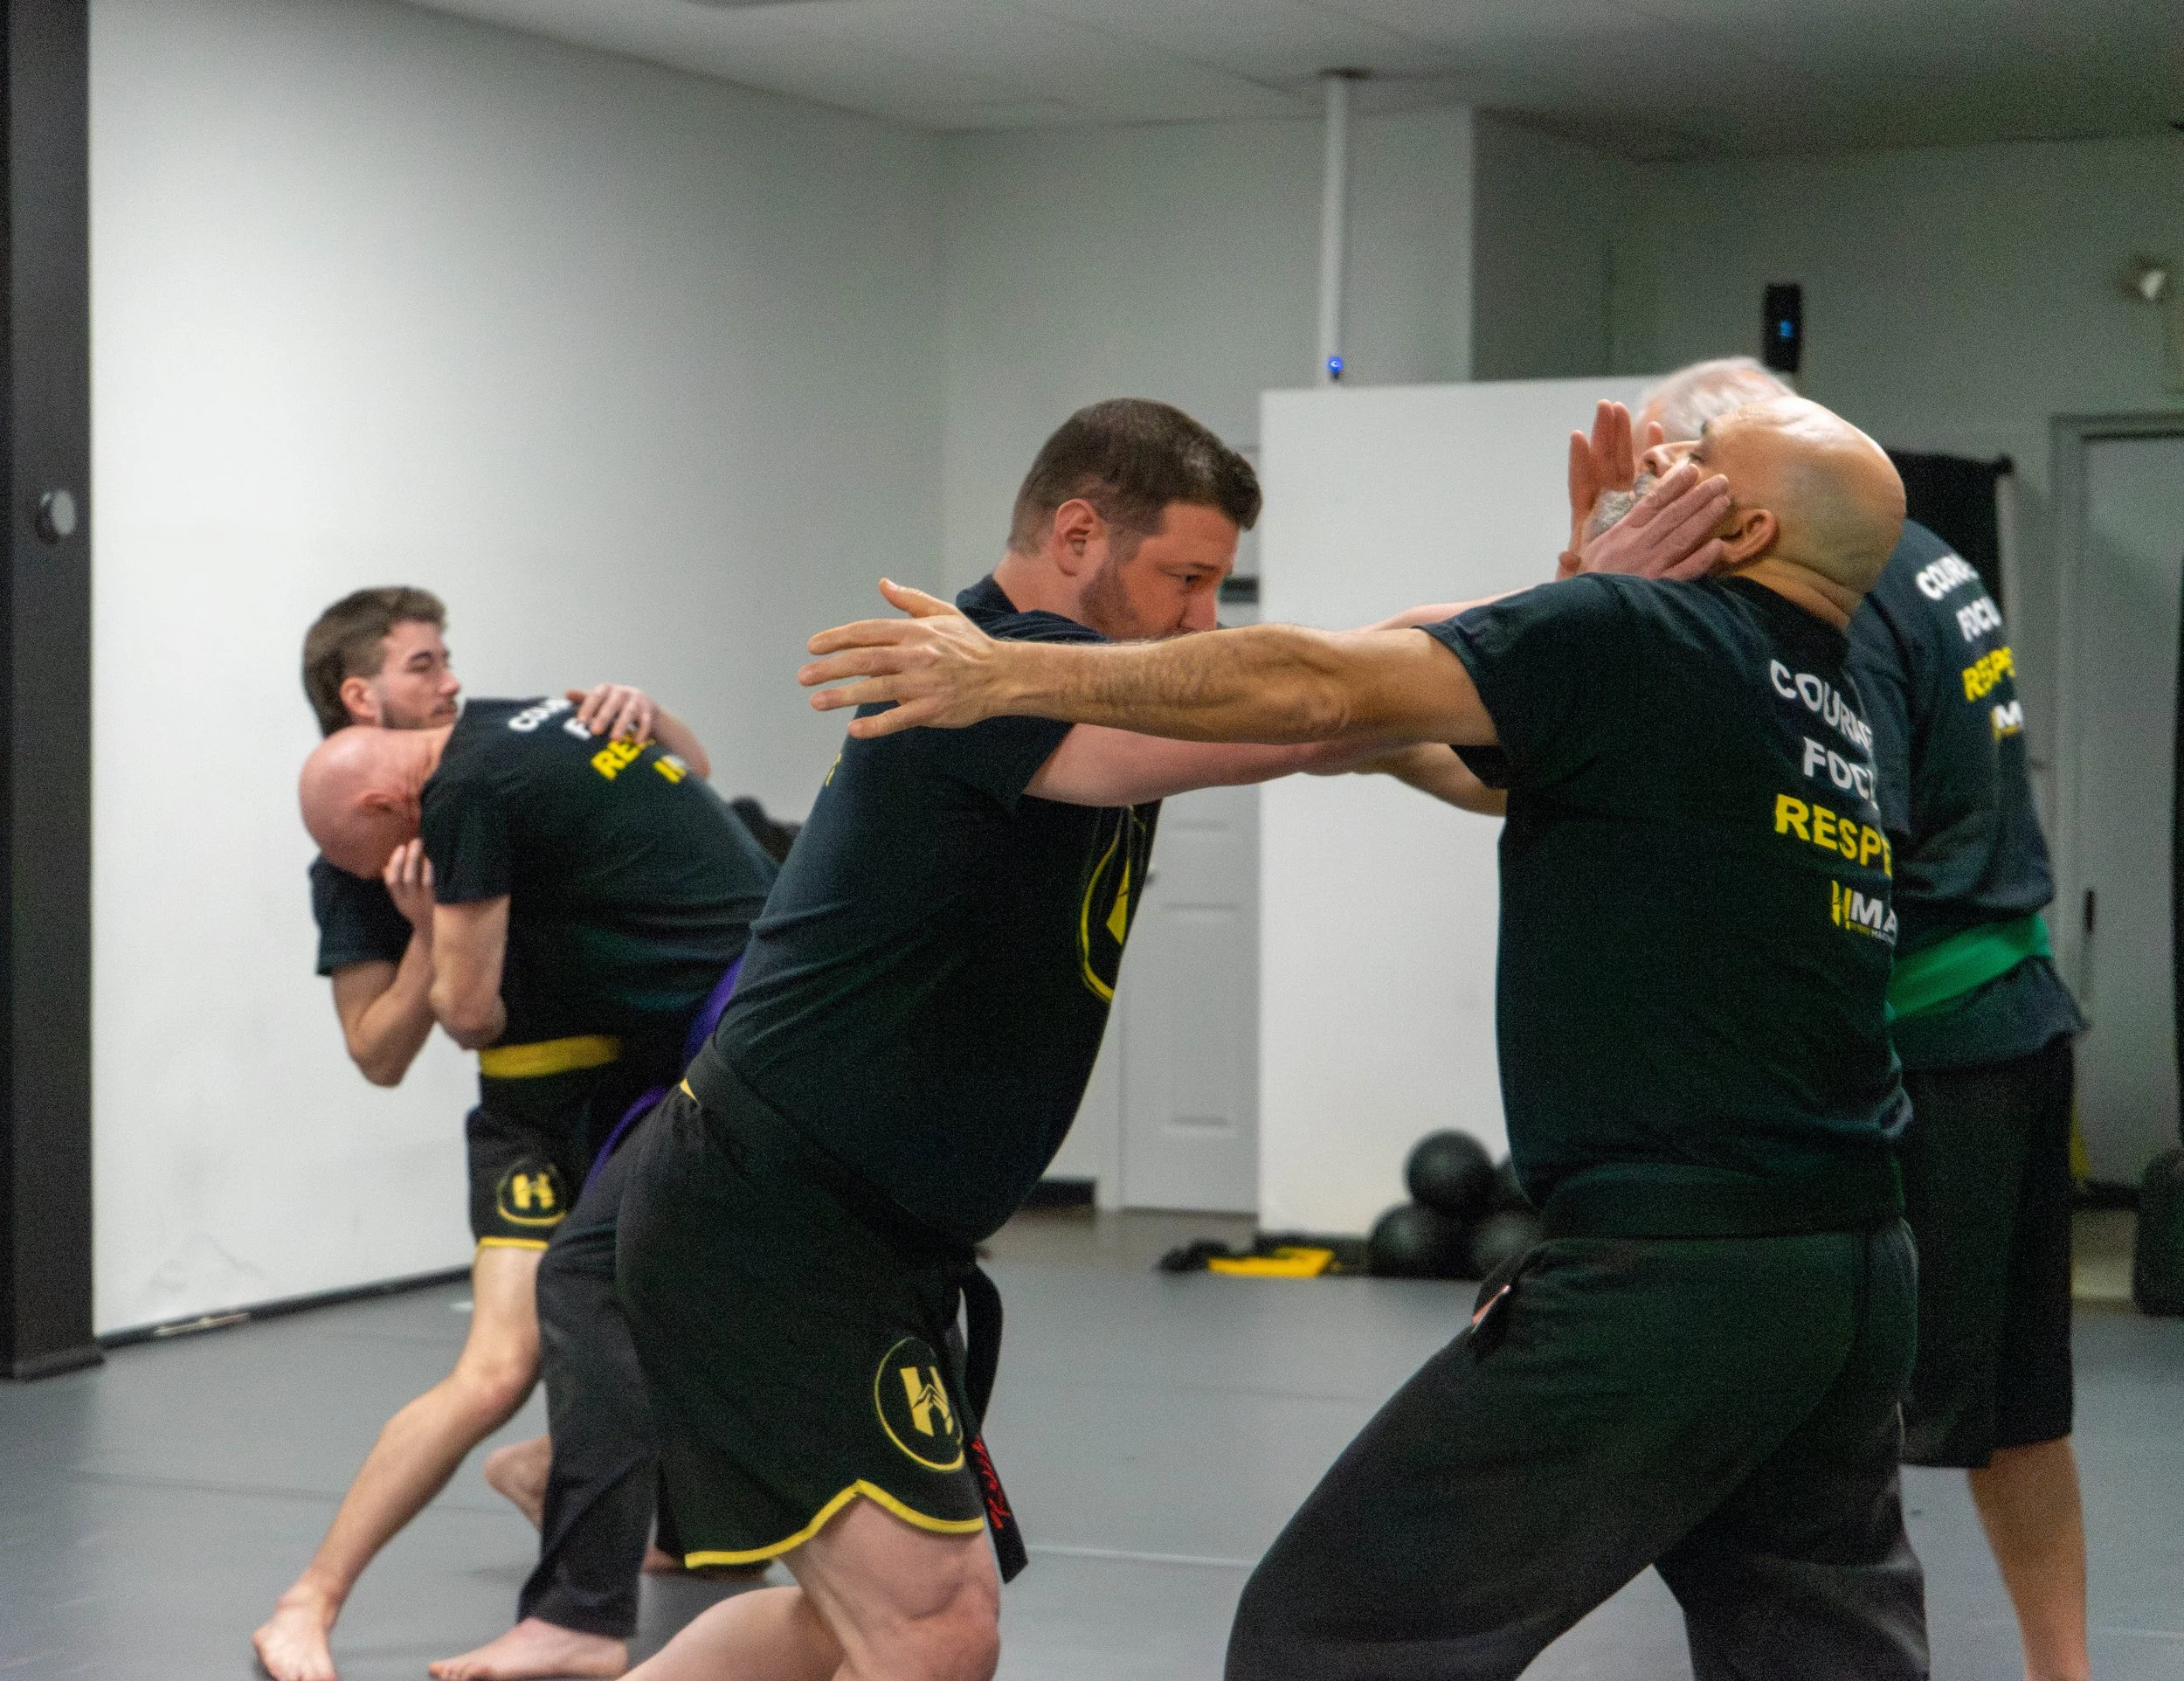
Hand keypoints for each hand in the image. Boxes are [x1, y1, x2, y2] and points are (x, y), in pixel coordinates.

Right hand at [382, 838, 435, 934]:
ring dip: (414, 861)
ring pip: (412, 879)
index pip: (391, 882)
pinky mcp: (434, 902)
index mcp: (400, 900)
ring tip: (418, 845)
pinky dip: (428, 871)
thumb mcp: (404, 901)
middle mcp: (408, 901)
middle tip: (410, 842)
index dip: (393, 865)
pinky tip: (429, 859)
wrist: (436, 933)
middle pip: (401, 878)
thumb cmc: (419, 911)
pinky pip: (429, 885)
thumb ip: (396, 886)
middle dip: (402, 859)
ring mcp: (421, 901)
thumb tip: (385, 867)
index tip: (399, 848)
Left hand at [567, 683, 655, 742]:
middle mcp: (623, 692)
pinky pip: (646, 721)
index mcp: (607, 689)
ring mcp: (638, 700)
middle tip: (595, 731)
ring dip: (622, 725)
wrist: (644, 707)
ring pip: (630, 712)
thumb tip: (567, 693)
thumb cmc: (614, 706)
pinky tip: (636, 743)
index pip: (596, 696)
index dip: (588, 707)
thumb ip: (584, 699)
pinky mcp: (650, 711)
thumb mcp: (600, 701)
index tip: (580, 721)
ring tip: (615, 739)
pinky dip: (642, 732)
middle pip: (613, 703)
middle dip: (604, 717)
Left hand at [800, 580, 1016, 738]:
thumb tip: (883, 584)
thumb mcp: (943, 613)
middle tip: (804, 676)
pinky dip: (876, 725)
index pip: (868, 632)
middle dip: (831, 668)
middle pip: (865, 660)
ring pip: (877, 689)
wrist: (1004, 675)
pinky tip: (854, 729)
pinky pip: (899, 718)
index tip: (813, 647)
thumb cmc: (971, 645)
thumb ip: (910, 601)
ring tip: (817, 701)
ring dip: (843, 695)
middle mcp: (916, 656)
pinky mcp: (933, 709)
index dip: (837, 638)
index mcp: (915, 632)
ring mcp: (924, 684)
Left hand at [1560, 401, 1666, 577]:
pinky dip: (1649, 450)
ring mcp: (1622, 499)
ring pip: (1621, 461)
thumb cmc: (1597, 584)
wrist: (1617, 590)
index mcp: (1587, 519)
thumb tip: (1563, 555)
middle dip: (1603, 437)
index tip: (1577, 438)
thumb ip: (1574, 566)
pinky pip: (1645, 470)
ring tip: (1620, 408)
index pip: (1581, 484)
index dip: (1579, 463)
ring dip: (1622, 435)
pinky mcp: (1641, 501)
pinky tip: (1655, 427)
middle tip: (1605, 406)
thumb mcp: (1582, 577)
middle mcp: (1603, 504)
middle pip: (1601, 464)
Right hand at [1573, 460, 1730, 580]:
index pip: (1650, 504)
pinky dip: (1702, 559)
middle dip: (1698, 496)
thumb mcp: (1578, 567)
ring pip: (1683, 536)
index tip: (1691, 470)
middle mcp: (1637, 546)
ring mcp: (1651, 567)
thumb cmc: (1583, 591)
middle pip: (1673, 515)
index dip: (1672, 485)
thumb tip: (1566, 554)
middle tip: (1722, 480)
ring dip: (1705, 517)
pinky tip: (1718, 546)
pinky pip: (1685, 572)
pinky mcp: (1659, 588)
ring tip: (1724, 501)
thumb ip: (1576, 557)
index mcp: (1619, 535)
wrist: (1582, 618)